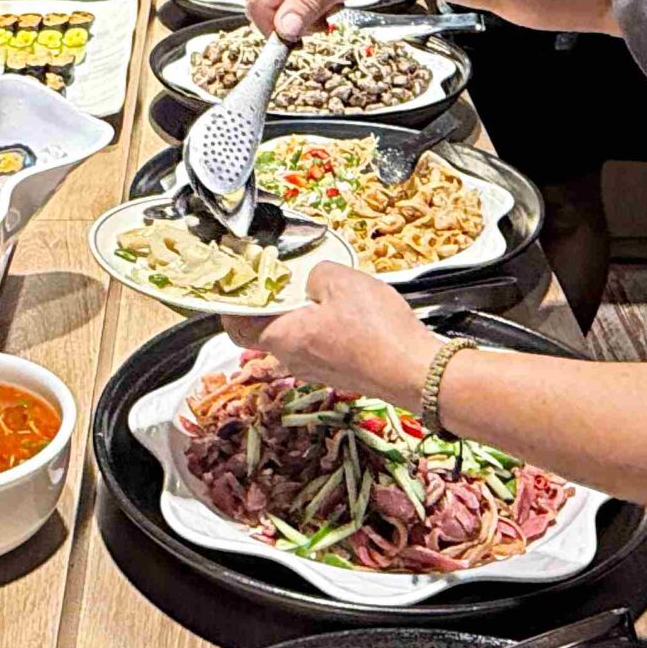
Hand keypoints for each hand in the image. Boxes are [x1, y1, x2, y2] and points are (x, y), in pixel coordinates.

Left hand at [221, 263, 438, 407]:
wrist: (414, 371)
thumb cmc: (375, 330)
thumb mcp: (341, 280)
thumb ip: (316, 273)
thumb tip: (311, 281)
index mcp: (283, 338)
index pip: (237, 327)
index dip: (231, 307)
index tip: (237, 288)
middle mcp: (293, 360)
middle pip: (264, 334)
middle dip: (268, 309)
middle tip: (279, 285)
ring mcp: (316, 371)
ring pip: (293, 342)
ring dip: (297, 319)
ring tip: (315, 295)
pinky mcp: (339, 373)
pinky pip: (318, 349)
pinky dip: (320, 331)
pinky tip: (342, 315)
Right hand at [245, 0, 402, 40]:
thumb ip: (308, 4)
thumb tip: (284, 29)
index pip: (260, 4)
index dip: (275, 28)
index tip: (297, 41)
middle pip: (261, 7)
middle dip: (289, 22)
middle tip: (321, 20)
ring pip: (270, 6)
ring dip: (295, 16)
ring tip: (324, 5)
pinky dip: (297, 8)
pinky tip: (316, 0)